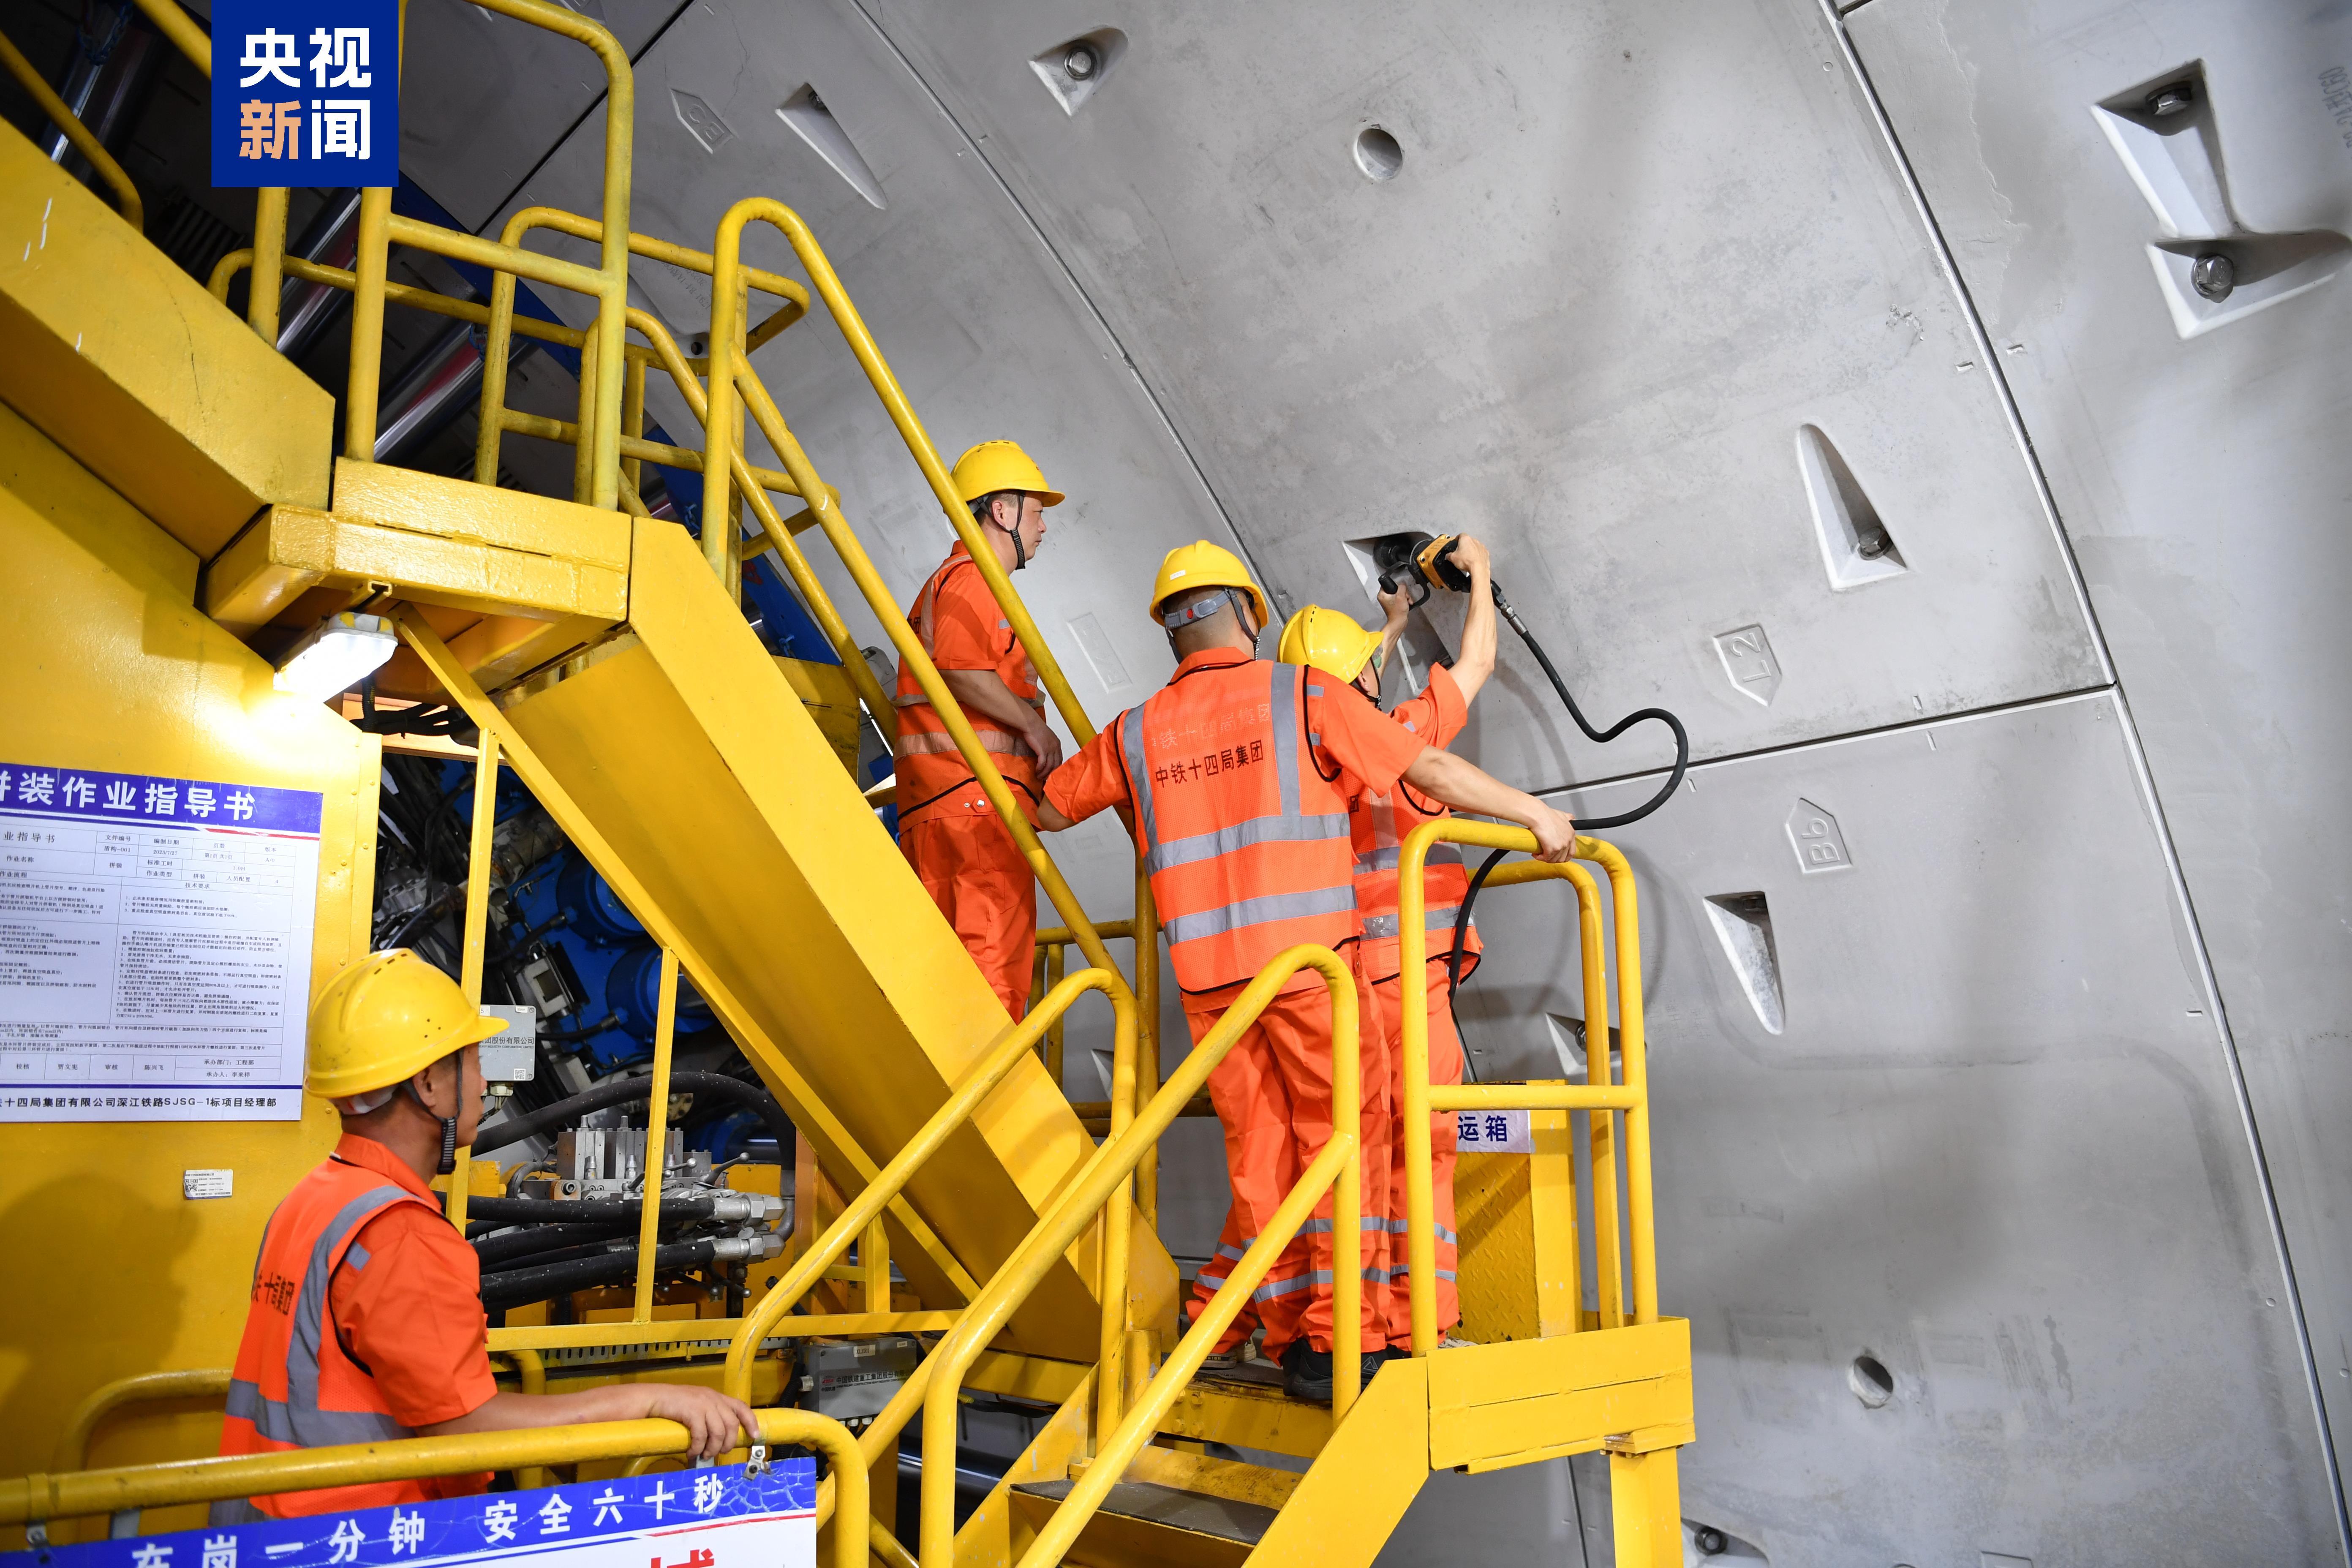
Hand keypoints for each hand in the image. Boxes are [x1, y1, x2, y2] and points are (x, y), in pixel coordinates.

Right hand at [641, 1384, 758, 1458]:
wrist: (655, 1398)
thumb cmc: (675, 1405)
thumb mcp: (698, 1405)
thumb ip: (710, 1415)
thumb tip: (720, 1439)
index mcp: (717, 1397)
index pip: (741, 1407)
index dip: (751, 1422)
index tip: (755, 1435)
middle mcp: (713, 1399)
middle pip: (731, 1424)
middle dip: (728, 1443)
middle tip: (720, 1453)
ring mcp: (703, 1404)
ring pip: (718, 1432)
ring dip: (713, 1448)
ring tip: (704, 1455)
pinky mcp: (692, 1411)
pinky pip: (701, 1435)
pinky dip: (698, 1447)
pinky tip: (692, 1452)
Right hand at [1026, 719, 1064, 774]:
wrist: (1030, 723)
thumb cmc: (1035, 727)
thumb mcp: (1045, 736)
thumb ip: (1047, 745)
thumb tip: (1043, 753)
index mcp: (1057, 743)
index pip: (1059, 759)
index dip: (1055, 767)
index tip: (1050, 772)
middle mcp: (1055, 747)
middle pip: (1056, 764)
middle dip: (1051, 773)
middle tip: (1045, 778)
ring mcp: (1050, 749)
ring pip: (1049, 766)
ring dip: (1044, 773)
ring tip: (1039, 777)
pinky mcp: (1042, 750)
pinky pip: (1043, 764)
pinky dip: (1040, 769)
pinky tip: (1036, 771)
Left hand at [1376, 582, 1411, 633]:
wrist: (1399, 622)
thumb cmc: (1397, 612)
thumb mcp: (1401, 596)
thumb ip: (1401, 587)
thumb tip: (1402, 585)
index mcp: (1382, 595)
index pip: (1388, 583)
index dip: (1396, 585)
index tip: (1400, 590)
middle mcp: (1384, 598)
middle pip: (1395, 589)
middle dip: (1403, 593)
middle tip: (1405, 597)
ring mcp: (1389, 601)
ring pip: (1399, 593)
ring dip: (1405, 597)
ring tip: (1407, 601)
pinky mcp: (1394, 605)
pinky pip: (1400, 598)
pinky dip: (1405, 600)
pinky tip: (1407, 603)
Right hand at [1447, 534, 1490, 579]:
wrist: (1479, 569)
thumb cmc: (1467, 561)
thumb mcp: (1452, 558)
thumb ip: (1449, 555)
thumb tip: (1448, 556)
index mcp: (1465, 539)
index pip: (1460, 535)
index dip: (1457, 538)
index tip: (1456, 541)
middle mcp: (1474, 541)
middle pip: (1468, 541)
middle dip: (1464, 546)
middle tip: (1460, 553)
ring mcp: (1481, 547)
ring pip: (1475, 547)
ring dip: (1472, 551)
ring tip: (1467, 559)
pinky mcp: (1486, 553)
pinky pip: (1480, 553)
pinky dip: (1477, 556)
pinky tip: (1474, 562)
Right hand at [1525, 802, 1577, 862]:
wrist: (1538, 815)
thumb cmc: (1546, 814)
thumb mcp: (1561, 814)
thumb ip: (1567, 817)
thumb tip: (1570, 818)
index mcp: (1571, 833)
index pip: (1572, 852)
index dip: (1563, 856)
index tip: (1557, 855)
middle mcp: (1568, 840)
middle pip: (1563, 858)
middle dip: (1554, 859)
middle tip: (1547, 856)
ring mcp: (1561, 845)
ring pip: (1554, 859)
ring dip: (1546, 859)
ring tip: (1540, 855)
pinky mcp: (1552, 849)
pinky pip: (1546, 858)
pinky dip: (1540, 858)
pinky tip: (1536, 854)